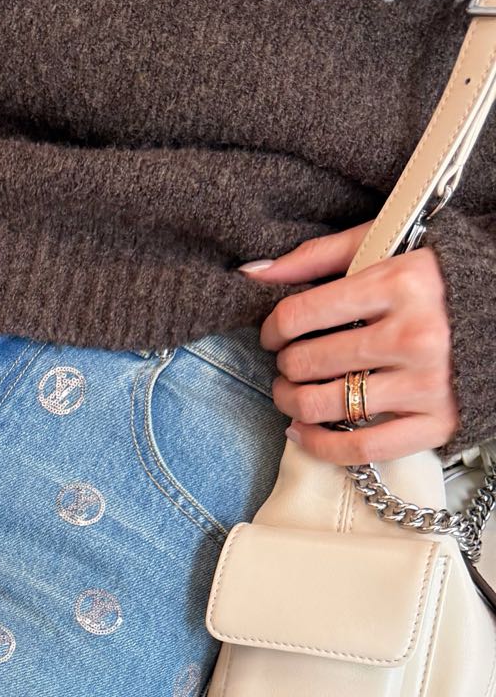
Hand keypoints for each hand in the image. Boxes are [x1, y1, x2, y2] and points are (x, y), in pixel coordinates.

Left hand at [242, 222, 459, 462]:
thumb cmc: (442, 280)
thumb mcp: (387, 248)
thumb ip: (319, 256)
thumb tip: (254, 274)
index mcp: (400, 283)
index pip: (302, 315)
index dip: (274, 329)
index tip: (274, 335)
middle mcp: (413, 335)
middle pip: (309, 362)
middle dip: (285, 367)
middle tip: (287, 365)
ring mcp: (427, 383)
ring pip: (326, 406)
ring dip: (292, 405)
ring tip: (290, 395)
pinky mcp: (438, 422)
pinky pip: (360, 448)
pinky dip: (320, 446)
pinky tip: (302, 433)